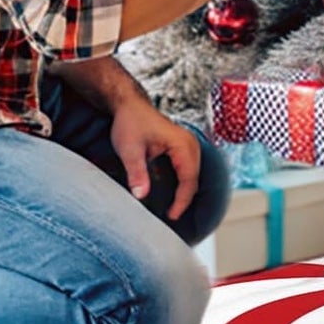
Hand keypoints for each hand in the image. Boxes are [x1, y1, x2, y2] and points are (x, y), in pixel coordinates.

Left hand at [109, 91, 200, 219]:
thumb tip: (141, 196)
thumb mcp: (129, 149)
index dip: (182, 200)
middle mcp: (189, 143)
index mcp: (182, 143)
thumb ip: (136, 172)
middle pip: (194, 179)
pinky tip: (172, 194)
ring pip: (192, 175)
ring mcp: (187, 144)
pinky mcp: (182, 147)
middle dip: (185, 199)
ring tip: (172, 209)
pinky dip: (182, 183)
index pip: (189, 179)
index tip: (172, 216)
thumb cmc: (130, 123)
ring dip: (185, 192)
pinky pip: (188, 170)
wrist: (129, 106)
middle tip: (171, 217)